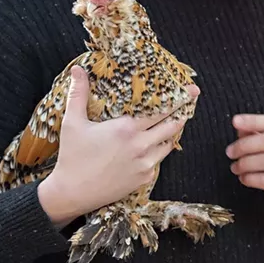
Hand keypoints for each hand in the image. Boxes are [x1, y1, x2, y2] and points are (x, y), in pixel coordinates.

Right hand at [39, 66, 198, 227]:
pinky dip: (158, 152)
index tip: (191, 90)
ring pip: (168, 144)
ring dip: (170, 133)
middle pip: (172, 126)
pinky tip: (152, 146)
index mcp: (126, 128)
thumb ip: (78, 93)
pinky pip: (158, 162)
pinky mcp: (144, 179)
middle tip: (190, 102)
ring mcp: (145, 164)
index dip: (178, 99)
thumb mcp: (73, 122)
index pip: (160, 110)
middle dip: (182, 113)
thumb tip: (77, 69)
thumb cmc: (72, 156)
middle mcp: (141, 146)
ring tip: (171, 122)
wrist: (72, 193)